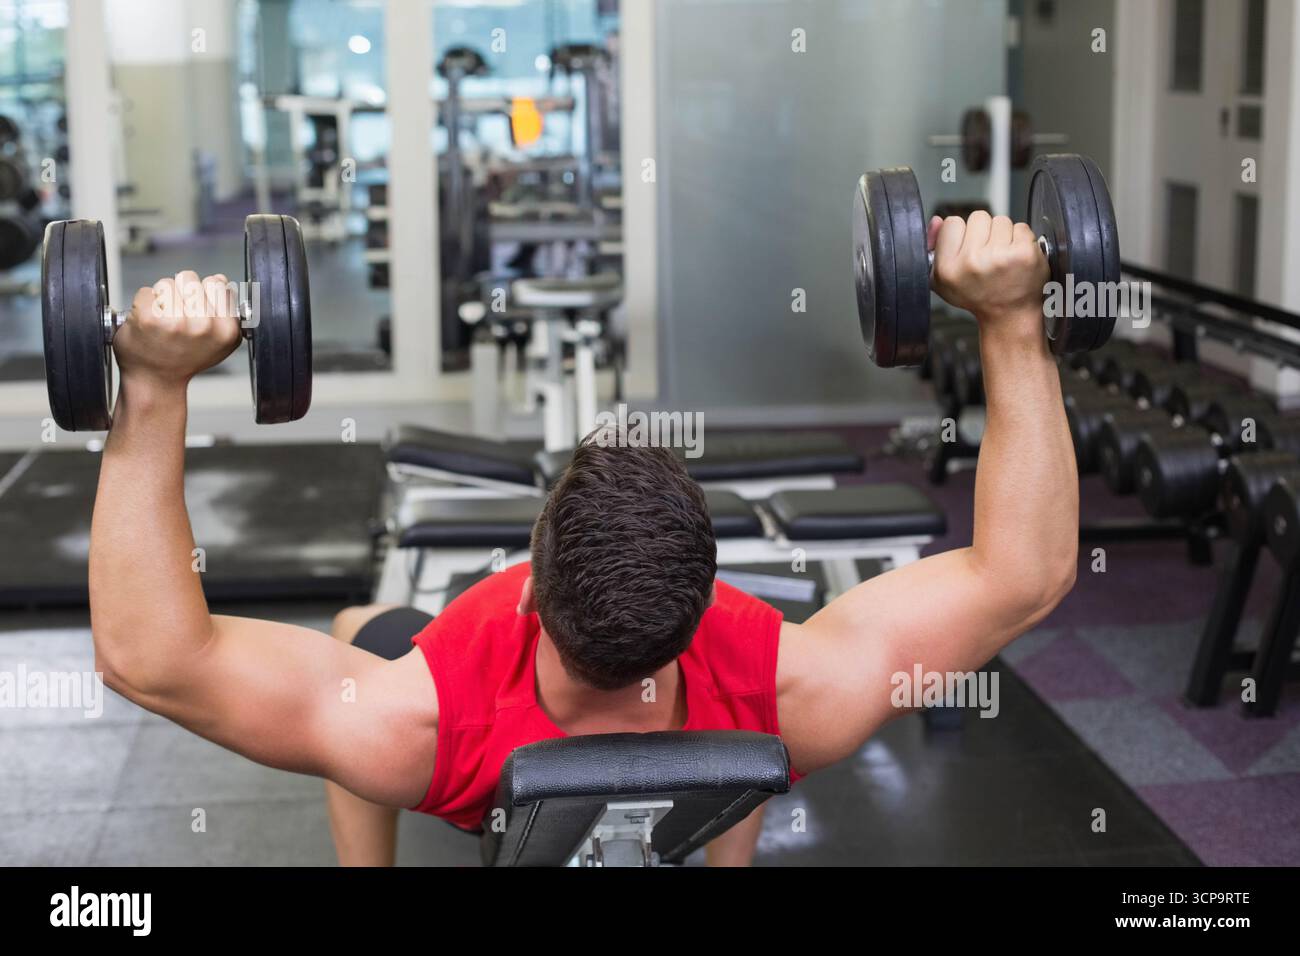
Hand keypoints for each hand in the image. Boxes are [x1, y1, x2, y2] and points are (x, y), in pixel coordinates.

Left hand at [113, 271, 241, 387]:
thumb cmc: (184, 359)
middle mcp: (203, 325)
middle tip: (178, 314)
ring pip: (166, 283)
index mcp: (225, 329)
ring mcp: (175, 321)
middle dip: (182, 291)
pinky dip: (144, 303)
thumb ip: (226, 311)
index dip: (204, 292)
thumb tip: (222, 281)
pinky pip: (146, 291)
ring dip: (162, 297)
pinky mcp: (148, 318)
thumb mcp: (219, 342)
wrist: (155, 380)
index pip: (217, 282)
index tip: (198, 309)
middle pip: (190, 277)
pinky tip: (149, 322)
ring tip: (163, 320)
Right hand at [928, 212, 1049, 327]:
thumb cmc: (977, 296)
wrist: (1008, 315)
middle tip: (987, 255)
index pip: (952, 222)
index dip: (962, 233)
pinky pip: (1021, 227)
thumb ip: (935, 246)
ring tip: (1002, 257)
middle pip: (978, 217)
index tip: (968, 249)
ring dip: (1003, 235)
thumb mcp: (944, 280)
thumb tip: (937, 221)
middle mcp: (971, 262)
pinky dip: (1022, 239)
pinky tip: (1016, 257)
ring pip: (1001, 220)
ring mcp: (999, 256)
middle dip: (984, 232)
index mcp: (948, 267)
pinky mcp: (1023, 254)